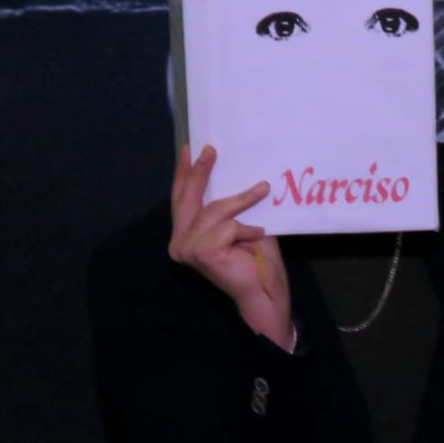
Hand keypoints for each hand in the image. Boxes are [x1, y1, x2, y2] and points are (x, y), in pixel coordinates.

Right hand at [168, 145, 294, 349]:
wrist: (264, 293)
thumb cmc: (255, 261)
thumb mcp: (241, 225)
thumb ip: (229, 207)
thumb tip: (231, 172)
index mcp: (185, 236)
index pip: (182, 200)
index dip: (185, 175)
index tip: (189, 149)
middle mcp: (179, 243)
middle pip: (189, 199)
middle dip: (200, 172)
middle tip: (210, 150)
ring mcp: (187, 249)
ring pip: (214, 210)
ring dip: (241, 200)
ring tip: (262, 190)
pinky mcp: (202, 252)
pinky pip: (228, 226)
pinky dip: (247, 228)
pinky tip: (258, 235)